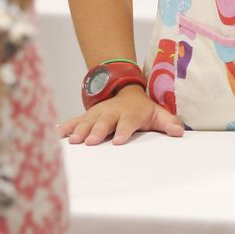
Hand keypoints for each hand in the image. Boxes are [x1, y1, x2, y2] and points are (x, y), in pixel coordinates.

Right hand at [58, 85, 183, 144]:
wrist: (124, 91)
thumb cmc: (142, 109)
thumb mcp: (157, 113)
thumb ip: (168, 123)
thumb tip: (180, 132)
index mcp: (129, 114)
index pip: (127, 123)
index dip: (123, 131)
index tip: (118, 141)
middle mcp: (111, 113)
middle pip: (104, 122)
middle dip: (97, 131)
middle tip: (91, 142)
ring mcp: (97, 114)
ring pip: (86, 121)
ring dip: (79, 130)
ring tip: (73, 141)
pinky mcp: (86, 116)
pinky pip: (73, 120)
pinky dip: (64, 126)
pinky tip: (54, 133)